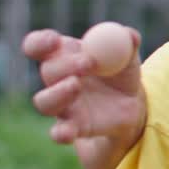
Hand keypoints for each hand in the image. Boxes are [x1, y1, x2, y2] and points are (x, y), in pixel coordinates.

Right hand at [24, 27, 144, 143]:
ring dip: (59, 93)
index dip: (40, 42)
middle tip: (88, 62)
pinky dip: (60, 133)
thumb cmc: (121, 74)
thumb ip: (129, 41)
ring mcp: (61, 105)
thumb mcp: (128, 55)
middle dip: (66, 65)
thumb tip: (130, 35)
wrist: (131, 107)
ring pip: (44, 101)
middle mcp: (56, 80)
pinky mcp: (71, 127)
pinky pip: (58, 132)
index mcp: (64, 54)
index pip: (38, 45)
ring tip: (76, 86)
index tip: (54, 41)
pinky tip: (66, 132)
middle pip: (48, 71)